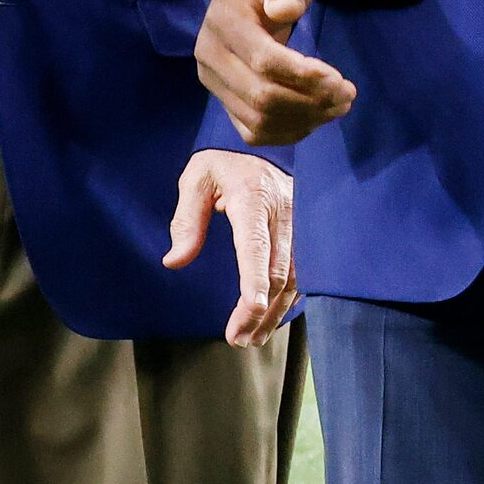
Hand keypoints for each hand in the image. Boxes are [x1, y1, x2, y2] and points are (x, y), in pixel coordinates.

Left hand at [163, 150, 297, 345]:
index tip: (249, 314)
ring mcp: (302, 221)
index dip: (255, 283)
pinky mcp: (308, 230)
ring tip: (253, 338)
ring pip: (296, 276)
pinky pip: (305, 270)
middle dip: (260, 311)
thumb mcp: (196, 179)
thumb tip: (175, 260)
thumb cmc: (223, 162)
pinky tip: (274, 317)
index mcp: (254, 197)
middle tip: (238, 340)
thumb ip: (186, 219)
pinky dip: (291, 298)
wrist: (262, 143)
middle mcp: (284, 211)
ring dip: (276, 312)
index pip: (256, 247)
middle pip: (279, 271)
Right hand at [194, 0, 356, 144]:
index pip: (263, 59)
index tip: (338, 79)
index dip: (302, 74)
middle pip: (260, 96)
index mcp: (223, 22)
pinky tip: (316, 119)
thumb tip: (286, 8)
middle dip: (309, 101)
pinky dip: (287, 132)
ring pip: (257, 120)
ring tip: (338, 106)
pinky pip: (253, 131)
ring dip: (303, 120)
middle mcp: (210, 58)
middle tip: (347, 95)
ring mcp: (214, 84)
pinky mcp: (223, 102)